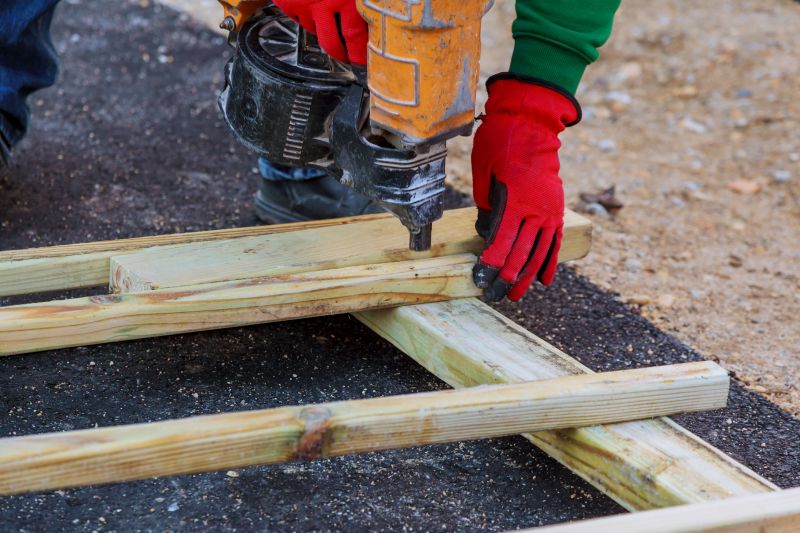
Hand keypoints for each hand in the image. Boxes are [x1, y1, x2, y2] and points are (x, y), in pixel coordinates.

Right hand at [273, 0, 367, 64]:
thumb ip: (362, 0)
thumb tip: (377, 14)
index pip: (356, 35)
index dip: (360, 52)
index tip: (363, 60)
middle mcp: (324, 2)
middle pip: (332, 44)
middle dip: (341, 55)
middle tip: (349, 58)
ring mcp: (304, 4)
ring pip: (315, 31)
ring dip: (324, 31)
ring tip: (331, 22)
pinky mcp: (288, 3)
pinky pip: (299, 19)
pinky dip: (307, 17)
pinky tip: (313, 6)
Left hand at [471, 74, 580, 300]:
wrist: (532, 121)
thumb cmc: (500, 143)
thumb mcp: (483, 172)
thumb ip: (485, 205)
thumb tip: (487, 232)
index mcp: (514, 201)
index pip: (500, 243)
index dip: (490, 266)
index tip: (480, 282)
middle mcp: (535, 210)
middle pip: (520, 254)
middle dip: (506, 279)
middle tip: (495, 297)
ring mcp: (549, 210)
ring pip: (538, 252)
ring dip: (526, 276)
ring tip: (515, 295)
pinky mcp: (556, 208)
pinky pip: (553, 241)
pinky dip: (548, 262)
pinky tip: (543, 280)